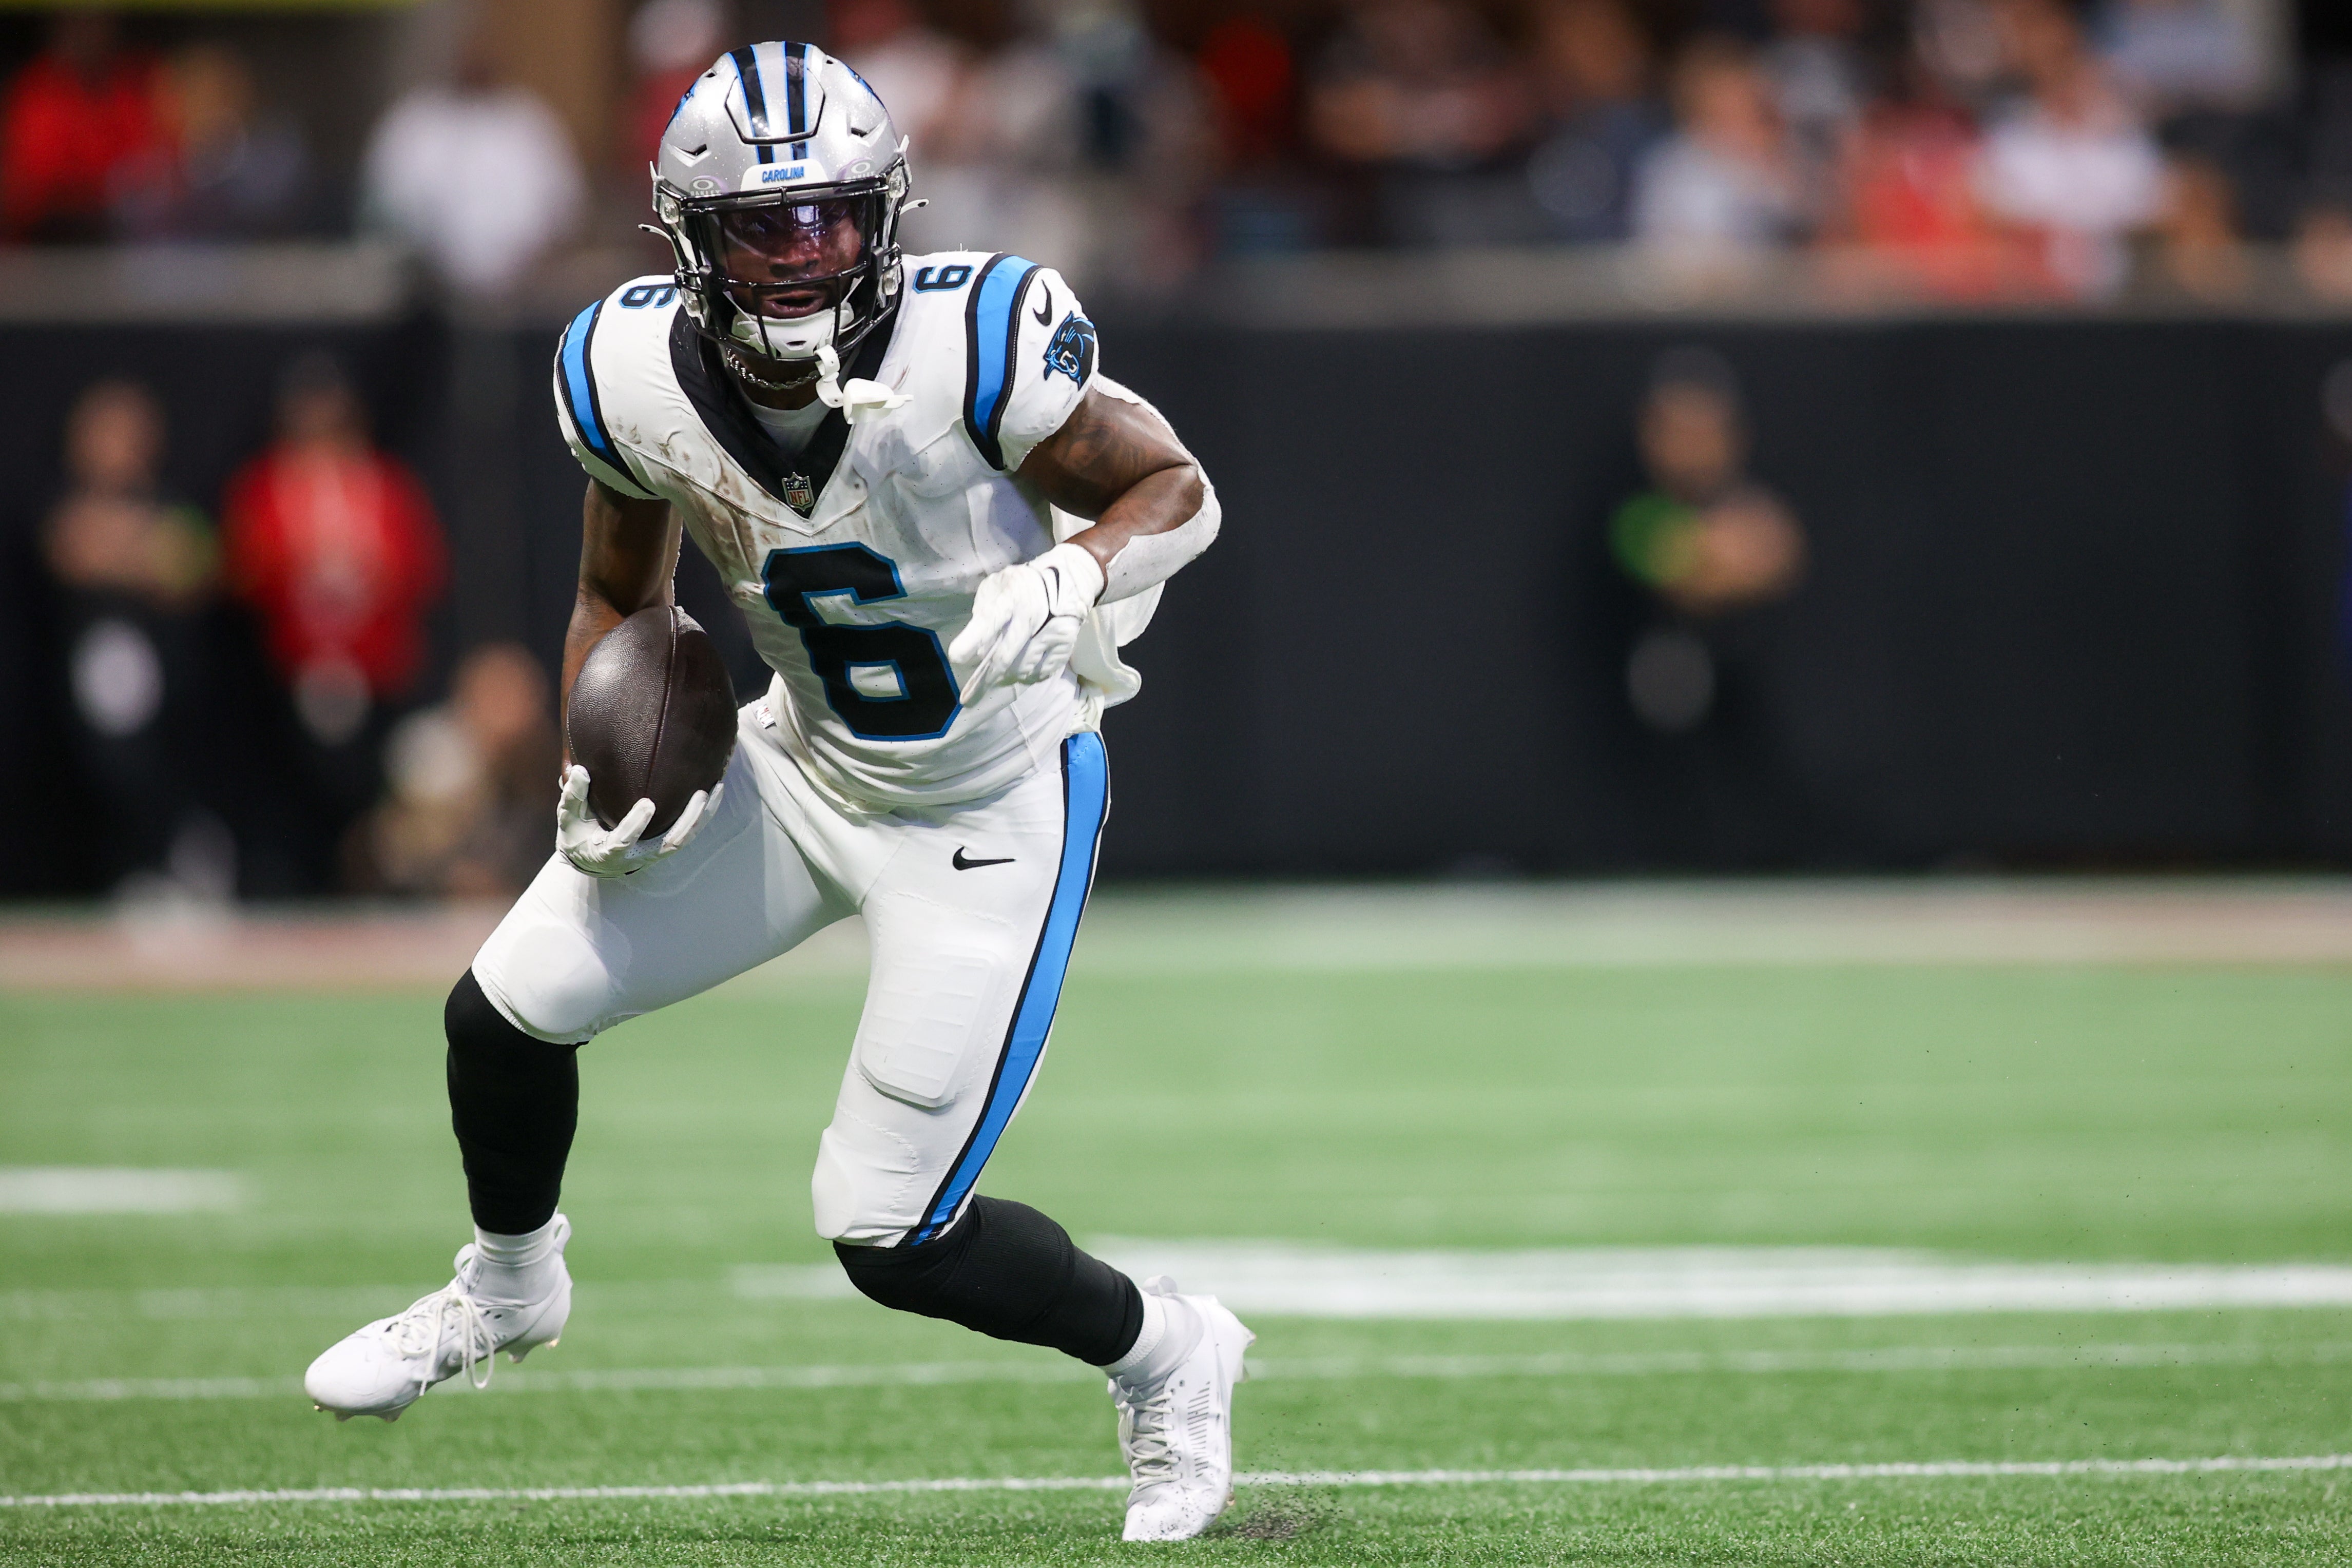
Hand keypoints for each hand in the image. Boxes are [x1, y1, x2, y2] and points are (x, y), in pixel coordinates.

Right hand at [555, 765, 721, 878]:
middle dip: (688, 820)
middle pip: (670, 843)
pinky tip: (713, 794)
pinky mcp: (663, 848)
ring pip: (684, 839)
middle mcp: (637, 858)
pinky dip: (702, 816)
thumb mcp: (568, 819)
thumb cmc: (577, 835)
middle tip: (700, 795)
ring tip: (716, 789)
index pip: (625, 841)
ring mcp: (653, 854)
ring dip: (702, 816)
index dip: (636, 825)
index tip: (648, 804)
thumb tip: (580, 771)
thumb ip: (573, 796)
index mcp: (609, 853)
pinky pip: (687, 834)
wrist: (590, 860)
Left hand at [948, 543, 1104, 701]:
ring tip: (996, 678)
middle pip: (1006, 657)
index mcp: (1011, 598)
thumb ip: (982, 614)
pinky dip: (1025, 677)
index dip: (972, 641)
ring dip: (1005, 678)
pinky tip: (1018, 672)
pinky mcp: (1064, 645)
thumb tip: (975, 649)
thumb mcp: (996, 587)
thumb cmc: (1020, 587)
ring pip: (1022, 670)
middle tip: (967, 698)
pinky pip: (1040, 673)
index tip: (956, 658)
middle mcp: (1032, 617)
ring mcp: (1052, 633)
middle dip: (984, 679)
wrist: (1066, 581)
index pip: (989, 622)